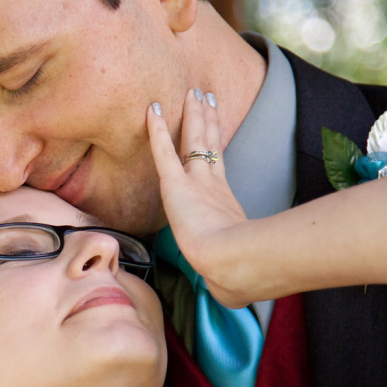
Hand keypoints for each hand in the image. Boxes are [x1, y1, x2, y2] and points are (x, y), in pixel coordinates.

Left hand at [147, 92, 252, 307]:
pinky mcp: (177, 185)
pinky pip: (165, 150)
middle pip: (209, 143)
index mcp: (222, 201)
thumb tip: (228, 295)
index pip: (216, 162)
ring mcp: (196, 182)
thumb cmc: (233, 272)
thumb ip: (224, 273)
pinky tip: (153, 110)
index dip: (215, 140)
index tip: (215, 122)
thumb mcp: (227, 267)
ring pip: (193, 139)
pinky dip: (158, 129)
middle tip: (205, 96)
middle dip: (207, 119)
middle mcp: (211, 185)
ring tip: (191, 92)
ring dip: (191, 115)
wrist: (232, 265)